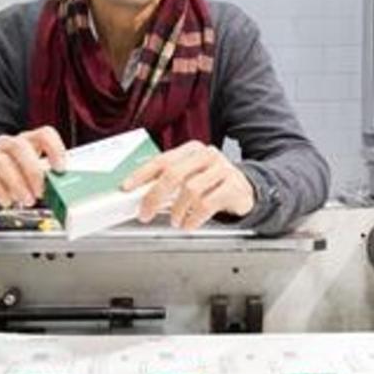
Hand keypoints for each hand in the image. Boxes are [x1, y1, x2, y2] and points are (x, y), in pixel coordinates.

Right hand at [0, 127, 65, 207]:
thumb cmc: (15, 177)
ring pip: (3, 162)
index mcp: (28, 142)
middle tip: (40, 191)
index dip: (54, 148)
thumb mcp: (33, 176)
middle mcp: (8, 145)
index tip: (60, 168)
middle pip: (20, 146)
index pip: (44, 134)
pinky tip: (8, 202)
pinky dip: (0, 192)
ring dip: (18, 184)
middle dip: (33, 171)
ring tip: (27, 200)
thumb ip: (47, 178)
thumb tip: (63, 191)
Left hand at [121, 140, 254, 229]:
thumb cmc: (212, 185)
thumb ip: (169, 182)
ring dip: (177, 211)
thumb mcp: (191, 177)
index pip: (162, 160)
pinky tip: (189, 224)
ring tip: (175, 221)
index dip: (141, 174)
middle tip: (145, 213)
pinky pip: (206, 205)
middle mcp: (207, 155)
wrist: (246, 190)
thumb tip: (141, 195)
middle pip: (174, 174)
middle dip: (154, 197)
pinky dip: (193, 219)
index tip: (127, 187)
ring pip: (190, 191)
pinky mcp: (233, 186)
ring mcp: (222, 169)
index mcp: (191, 149)